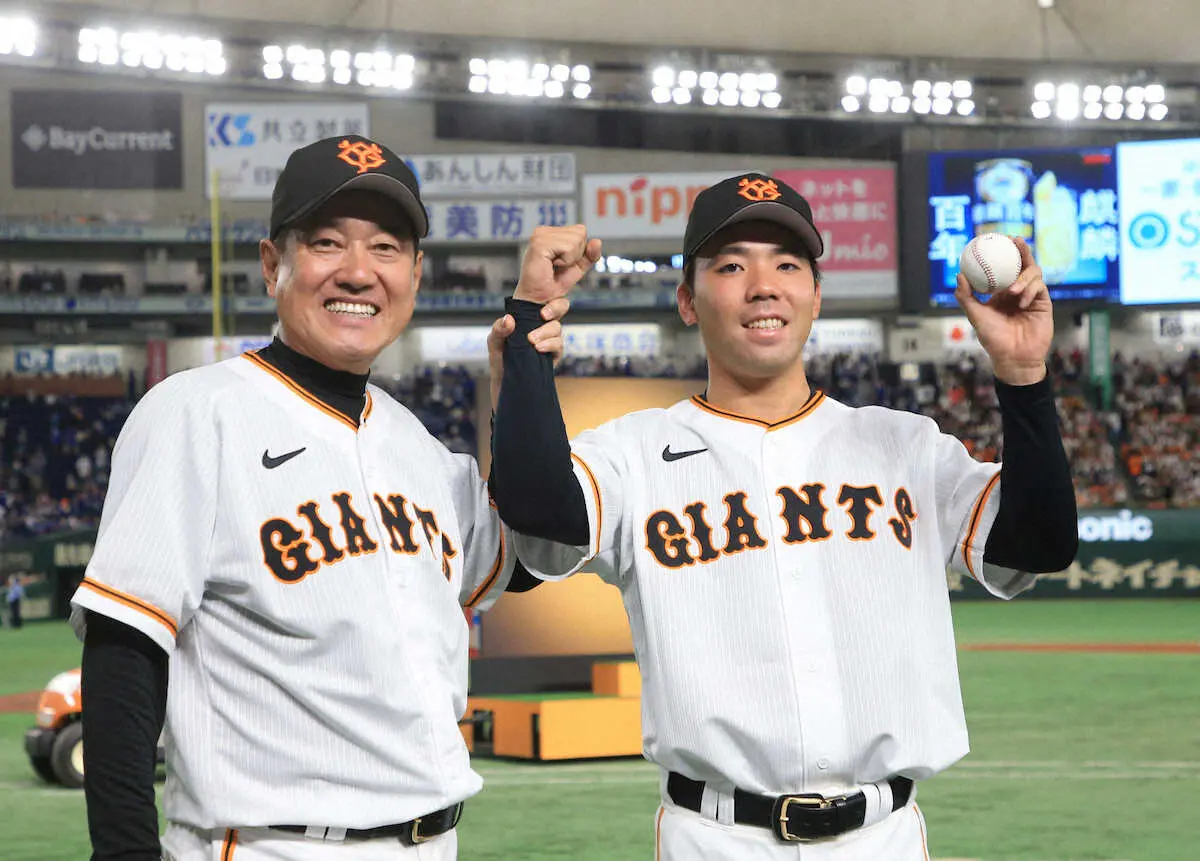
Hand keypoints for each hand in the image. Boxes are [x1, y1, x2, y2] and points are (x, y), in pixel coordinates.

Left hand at [486, 297, 571, 410]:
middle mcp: (542, 325)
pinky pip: (559, 345)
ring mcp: (550, 340)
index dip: (548, 298)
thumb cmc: (500, 360)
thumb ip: (499, 329)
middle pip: (561, 307)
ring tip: (532, 341)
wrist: (505, 384)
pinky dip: (550, 344)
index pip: (545, 300)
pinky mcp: (554, 355)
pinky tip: (538, 348)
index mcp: (530, 317)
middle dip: (556, 308)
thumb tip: (509, 319)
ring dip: (546, 332)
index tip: (540, 306)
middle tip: (543, 315)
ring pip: (557, 327)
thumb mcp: (494, 342)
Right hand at [513, 225, 601, 303]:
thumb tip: (597, 241)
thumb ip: (589, 255)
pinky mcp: (539, 243)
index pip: (581, 230)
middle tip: (558, 266)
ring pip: (577, 238)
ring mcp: (540, 235)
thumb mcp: (577, 268)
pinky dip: (566, 261)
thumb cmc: (551, 286)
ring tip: (553, 267)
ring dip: (570, 259)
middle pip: (581, 232)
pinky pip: (569, 247)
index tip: (563, 263)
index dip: (579, 251)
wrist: (537, 301)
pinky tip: (551, 266)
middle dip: (576, 254)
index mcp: (550, 233)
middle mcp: (543, 231)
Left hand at [955, 237, 1052, 385]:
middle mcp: (1017, 290)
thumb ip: (966, 297)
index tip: (997, 239)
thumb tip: (959, 275)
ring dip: (1023, 278)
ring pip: (1033, 273)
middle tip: (1016, 240)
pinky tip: (1021, 302)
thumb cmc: (993, 339)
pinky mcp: (1044, 302)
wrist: (1013, 358)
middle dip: (1022, 249)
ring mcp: (1032, 295)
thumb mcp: (976, 316)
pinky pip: (1040, 288)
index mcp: (1001, 291)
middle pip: (1023, 263)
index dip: (1003, 252)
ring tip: (1013, 291)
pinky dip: (1030, 291)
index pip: (1004, 267)